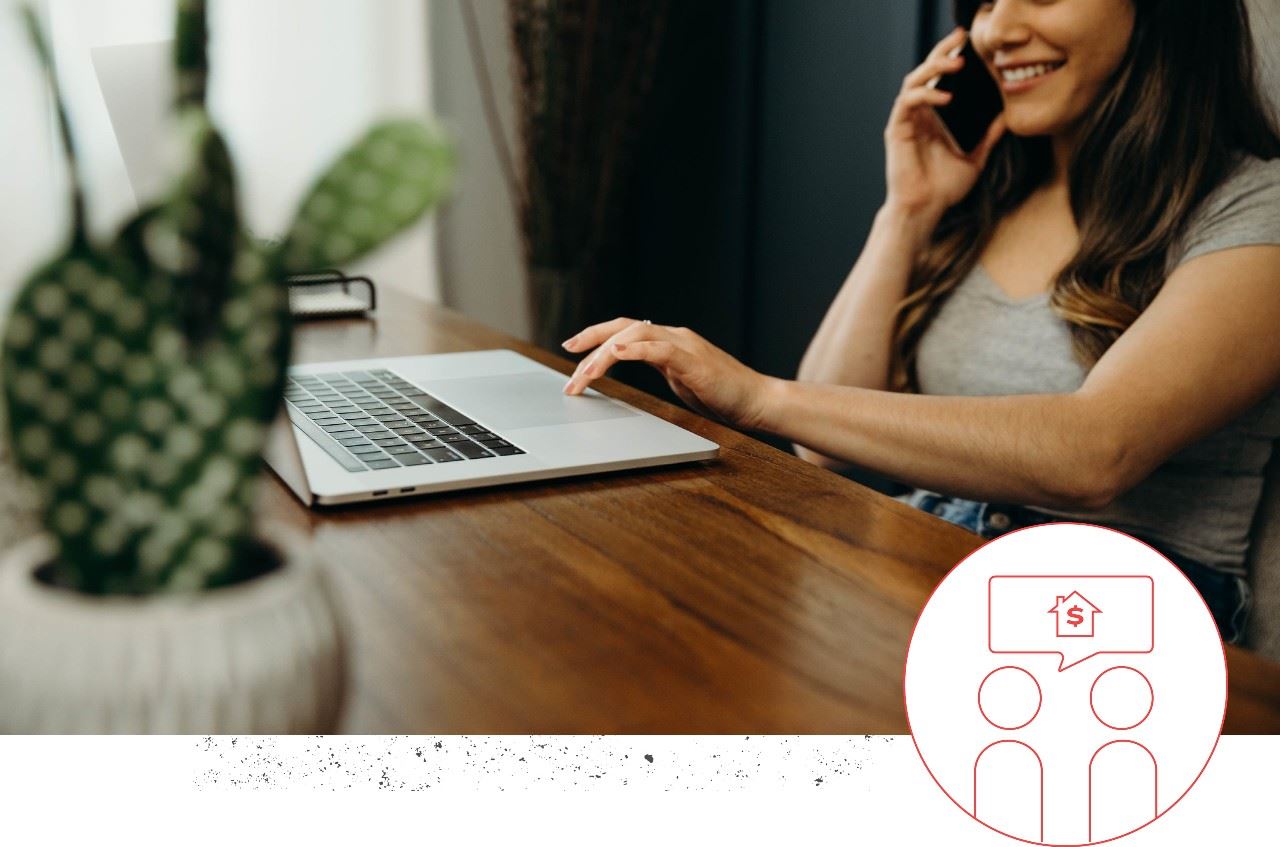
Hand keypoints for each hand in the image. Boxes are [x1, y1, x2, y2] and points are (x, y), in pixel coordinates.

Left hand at [561, 317, 775, 430]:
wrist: (757, 401)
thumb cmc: (723, 395)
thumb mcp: (681, 380)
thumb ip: (659, 369)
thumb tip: (633, 366)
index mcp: (669, 342)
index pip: (625, 331)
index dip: (597, 336)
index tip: (572, 348)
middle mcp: (674, 336)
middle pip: (624, 328)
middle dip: (592, 343)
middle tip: (570, 362)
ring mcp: (685, 346)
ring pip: (636, 336)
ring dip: (605, 354)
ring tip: (586, 372)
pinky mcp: (694, 361)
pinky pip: (660, 349)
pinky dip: (636, 349)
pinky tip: (617, 354)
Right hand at [885, 27, 1005, 226]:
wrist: (925, 209)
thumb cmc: (944, 189)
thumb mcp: (975, 158)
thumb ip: (988, 137)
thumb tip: (1007, 118)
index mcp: (934, 118)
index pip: (940, 80)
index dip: (951, 59)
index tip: (968, 45)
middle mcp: (918, 115)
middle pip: (926, 73)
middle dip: (942, 52)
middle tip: (961, 39)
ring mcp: (906, 121)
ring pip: (914, 81)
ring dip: (934, 69)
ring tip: (956, 64)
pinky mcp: (897, 129)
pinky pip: (908, 102)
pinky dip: (926, 95)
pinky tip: (945, 97)